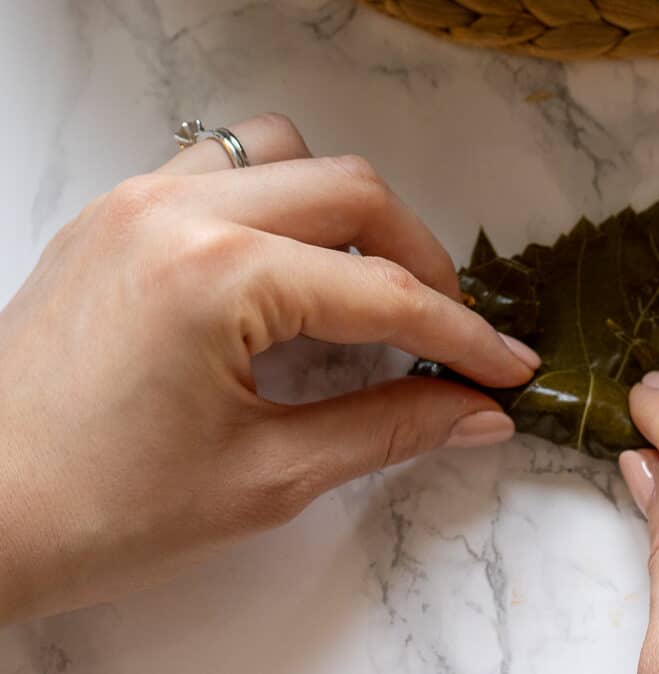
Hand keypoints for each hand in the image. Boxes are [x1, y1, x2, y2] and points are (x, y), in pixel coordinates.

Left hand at [0, 113, 539, 623]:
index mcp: (218, 277)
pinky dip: (275, 199)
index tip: (506, 367)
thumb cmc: (100, 512)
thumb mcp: (268, 477)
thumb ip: (391, 428)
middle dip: (419, 261)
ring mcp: (135, 203)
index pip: (383, 293)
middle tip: (447, 332)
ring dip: (345, 209)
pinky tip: (285, 265)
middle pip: (351, 191)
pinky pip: (218, 166)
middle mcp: (177, 213)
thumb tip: (477, 413)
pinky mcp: (111, 216)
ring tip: (366, 282)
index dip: (461, 336)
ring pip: (285, 154)